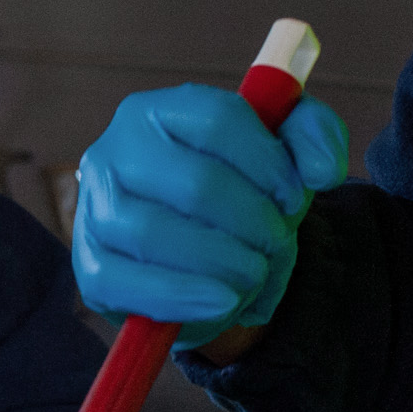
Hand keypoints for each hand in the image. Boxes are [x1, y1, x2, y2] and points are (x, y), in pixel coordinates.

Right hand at [72, 85, 346, 349]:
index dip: (268, 162)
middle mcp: (112, 152)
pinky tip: (222, 300)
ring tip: (253, 273)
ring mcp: (93, 211)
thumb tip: (322, 170)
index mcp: (156, 111)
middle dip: (252, 221)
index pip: (216, 120)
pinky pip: (125, 283)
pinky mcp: (90, 267)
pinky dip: (181, 296)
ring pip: (154, 233)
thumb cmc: (238, 195)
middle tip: (275, 243)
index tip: (295, 197)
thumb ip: (315, 139)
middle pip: (193, 183)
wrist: (201, 261)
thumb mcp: (283, 156)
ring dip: (224, 261)